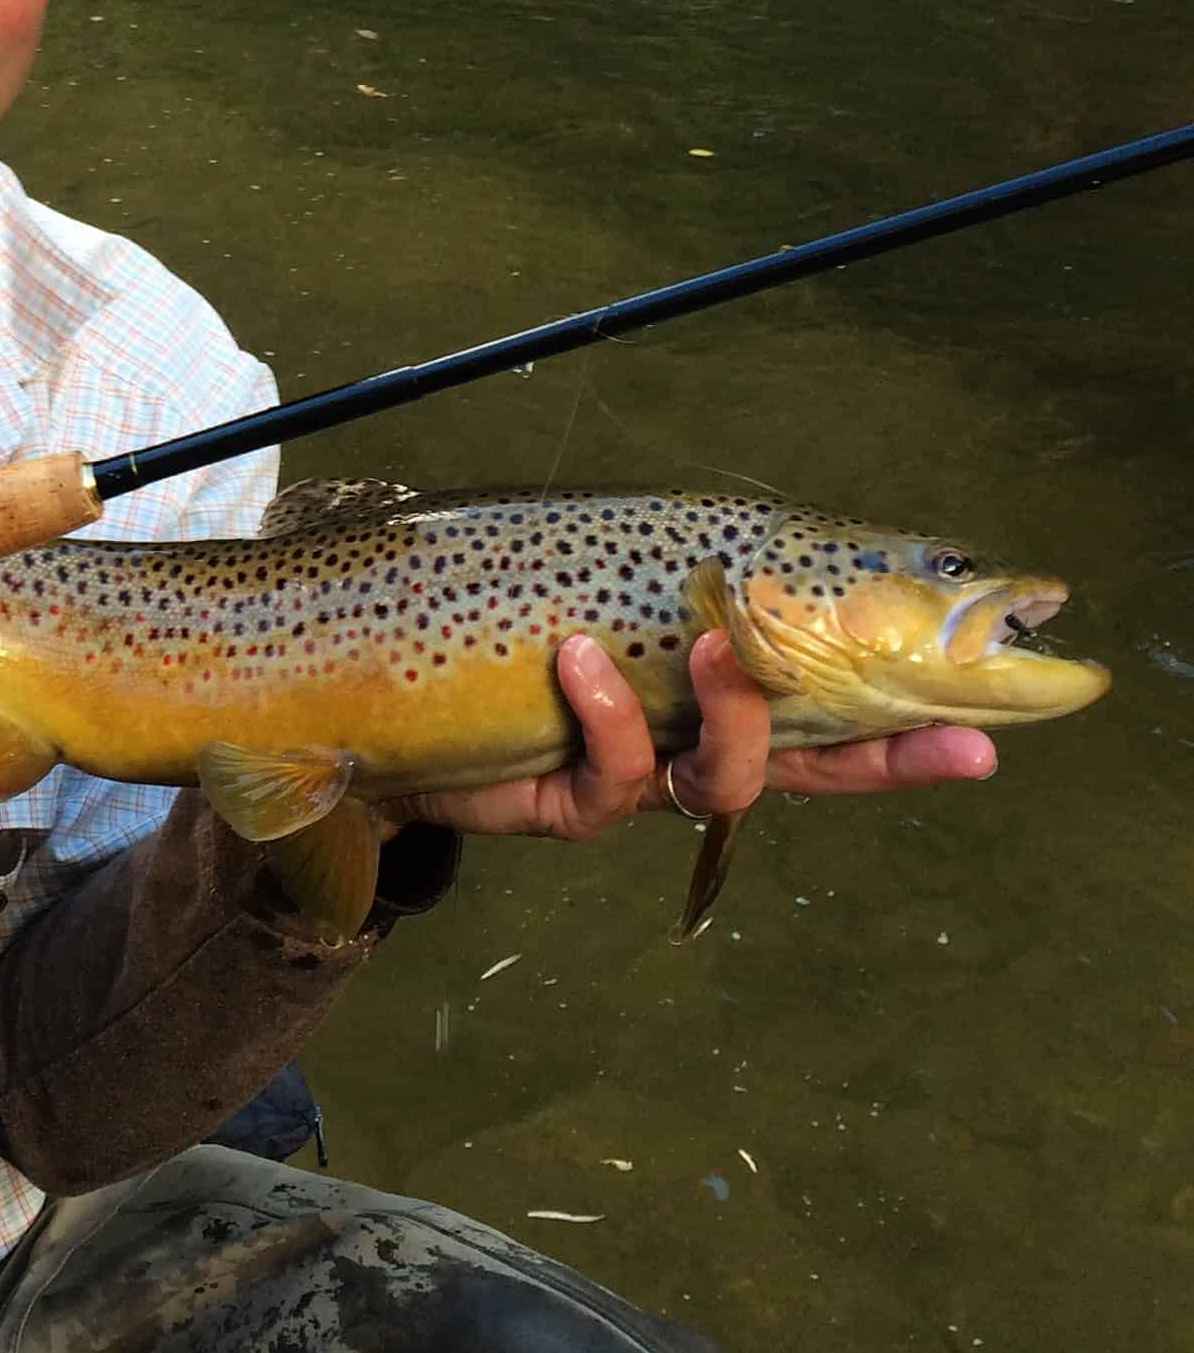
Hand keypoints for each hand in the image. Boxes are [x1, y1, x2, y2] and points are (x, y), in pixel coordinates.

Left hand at [384, 630, 998, 841]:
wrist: (368, 674)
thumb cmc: (490, 612)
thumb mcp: (597, 574)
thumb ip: (679, 578)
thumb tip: (752, 547)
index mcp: (702, 685)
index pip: (827, 710)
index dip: (904, 732)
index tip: (984, 731)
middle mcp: (681, 737)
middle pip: (810, 762)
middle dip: (886, 756)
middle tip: (951, 736)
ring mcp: (630, 775)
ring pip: (724, 780)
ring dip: (733, 714)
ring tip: (708, 646)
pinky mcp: (563, 805)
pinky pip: (612, 778)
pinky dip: (605, 714)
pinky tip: (581, 659)